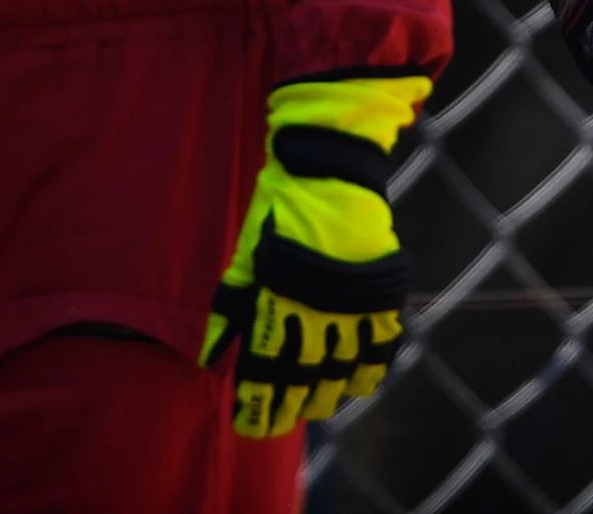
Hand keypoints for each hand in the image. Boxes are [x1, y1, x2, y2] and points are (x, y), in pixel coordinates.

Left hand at [205, 74, 430, 437]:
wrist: (331, 167)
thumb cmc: (279, 207)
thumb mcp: (245, 254)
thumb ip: (230, 307)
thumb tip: (212, 355)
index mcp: (274, 299)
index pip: (264, 368)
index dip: (257, 403)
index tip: (251, 425)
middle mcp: (313, 308)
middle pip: (303, 376)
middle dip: (290, 406)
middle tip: (283, 421)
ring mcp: (351, 302)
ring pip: (342, 367)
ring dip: (329, 394)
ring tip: (320, 406)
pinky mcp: (380, 292)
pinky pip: (381, 344)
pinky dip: (372, 368)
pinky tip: (362, 384)